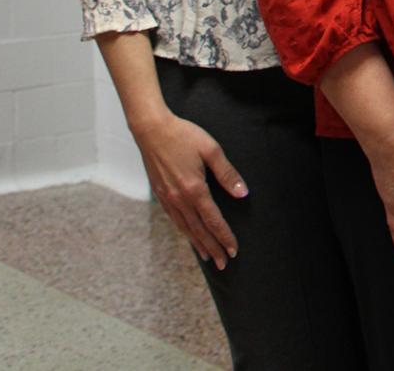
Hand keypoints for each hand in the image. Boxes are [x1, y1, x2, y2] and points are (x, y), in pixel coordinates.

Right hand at [130, 111, 246, 267]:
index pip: (213, 220)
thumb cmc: (183, 136)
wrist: (151, 130)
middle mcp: (179, 199)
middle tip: (224, 264)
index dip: (225, 236)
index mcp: (194, 189)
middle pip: (199, 230)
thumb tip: (242, 194)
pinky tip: (189, 235)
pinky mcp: (160, 194)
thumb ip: (228, 173)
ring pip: (185, 228)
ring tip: (208, 257)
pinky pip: (174, 220)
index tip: (234, 250)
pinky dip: (184, 231)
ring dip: (198, 243)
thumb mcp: (211, 150)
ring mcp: (167, 198)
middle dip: (212, 248)